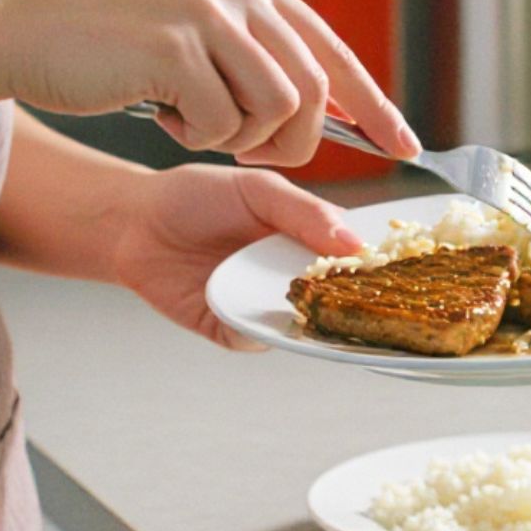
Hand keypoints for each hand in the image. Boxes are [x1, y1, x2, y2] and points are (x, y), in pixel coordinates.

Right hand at [0, 0, 419, 165]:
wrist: (23, 31)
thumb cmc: (113, 48)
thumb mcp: (201, 38)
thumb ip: (260, 59)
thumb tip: (330, 110)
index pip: (335, 53)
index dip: (375, 105)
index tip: (406, 145)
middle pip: (313, 92)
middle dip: (289, 142)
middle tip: (244, 152)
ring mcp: (211, 13)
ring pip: (277, 111)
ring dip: (237, 138)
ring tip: (189, 118)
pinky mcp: (177, 46)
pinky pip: (223, 123)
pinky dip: (195, 135)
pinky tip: (158, 110)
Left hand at [109, 164, 361, 349]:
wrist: (133, 221)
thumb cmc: (195, 197)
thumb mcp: (258, 190)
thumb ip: (306, 212)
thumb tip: (354, 242)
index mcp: (306, 240)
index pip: (353, 258)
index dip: (376, 264)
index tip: (396, 264)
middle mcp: (290, 278)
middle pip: (336, 300)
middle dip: (354, 300)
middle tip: (370, 293)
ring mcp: (262, 307)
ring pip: (302, 327)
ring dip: (314, 320)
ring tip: (322, 303)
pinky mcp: (231, 329)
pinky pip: (258, 339)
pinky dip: (263, 331)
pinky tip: (269, 314)